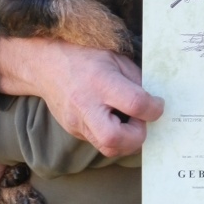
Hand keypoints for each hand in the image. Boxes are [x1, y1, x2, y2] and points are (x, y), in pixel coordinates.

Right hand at [0, 35, 164, 157]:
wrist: (46, 64)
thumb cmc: (84, 55)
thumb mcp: (115, 57)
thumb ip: (135, 79)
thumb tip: (153, 100)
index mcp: (101, 81)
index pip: (135, 104)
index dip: (154, 108)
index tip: (157, 104)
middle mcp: (86, 105)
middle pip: (115, 139)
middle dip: (137, 136)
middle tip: (140, 120)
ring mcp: (77, 122)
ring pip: (107, 148)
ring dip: (125, 139)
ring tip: (127, 120)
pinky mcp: (73, 130)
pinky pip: (98, 141)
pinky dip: (112, 135)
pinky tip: (112, 119)